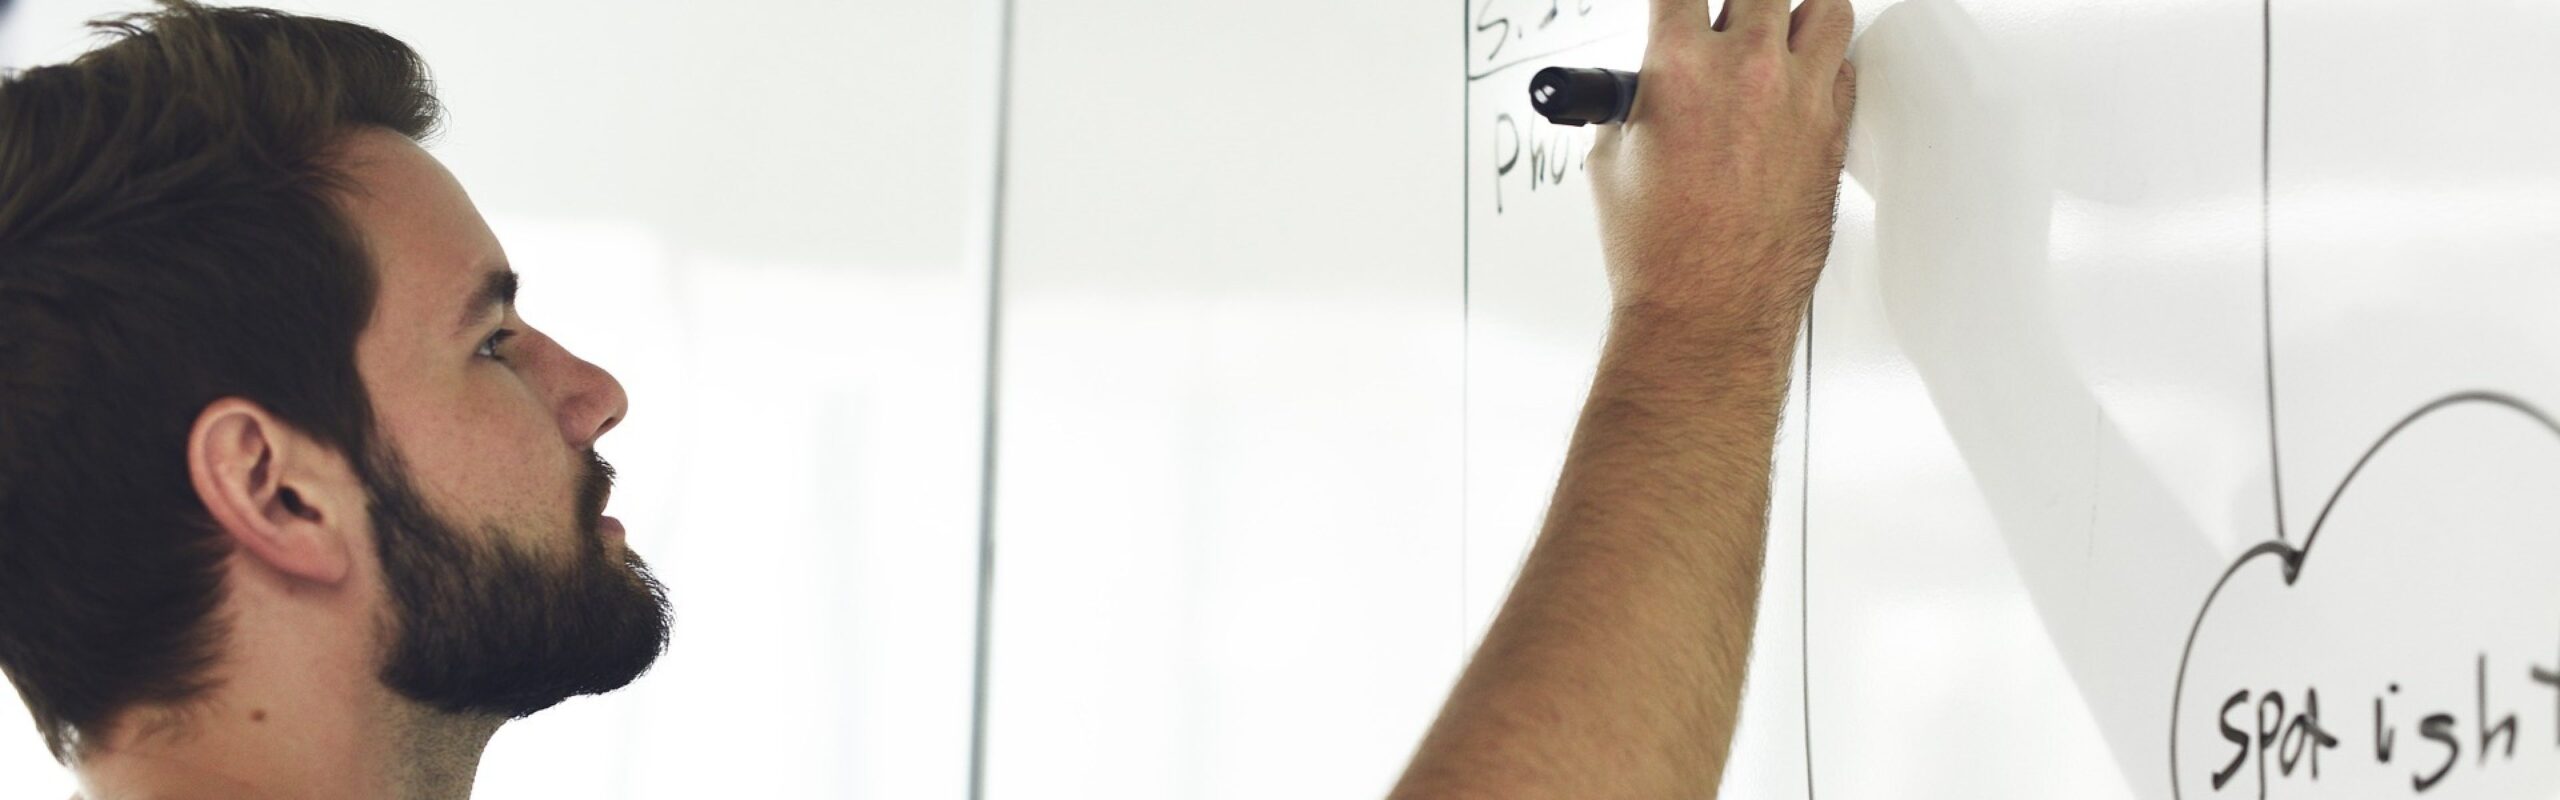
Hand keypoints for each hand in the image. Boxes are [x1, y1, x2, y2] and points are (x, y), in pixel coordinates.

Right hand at [1590, 0, 1855, 338]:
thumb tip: (1647, 83)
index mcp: (1681, 67)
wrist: (1706, 309)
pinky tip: (1802, 78)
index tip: (1677, 10)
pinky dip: (1824, 64)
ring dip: (1798, 13)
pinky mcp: (1833, 133)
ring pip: (1826, 8)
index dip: (1675, 1)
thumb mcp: (1612, 159)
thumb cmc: (1659, 251)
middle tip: (1726, 21)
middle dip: (1739, 2)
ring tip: (1779, 29)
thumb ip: (1634, 100)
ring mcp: (1799, 99)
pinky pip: (1846, 67)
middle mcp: (1747, 71)